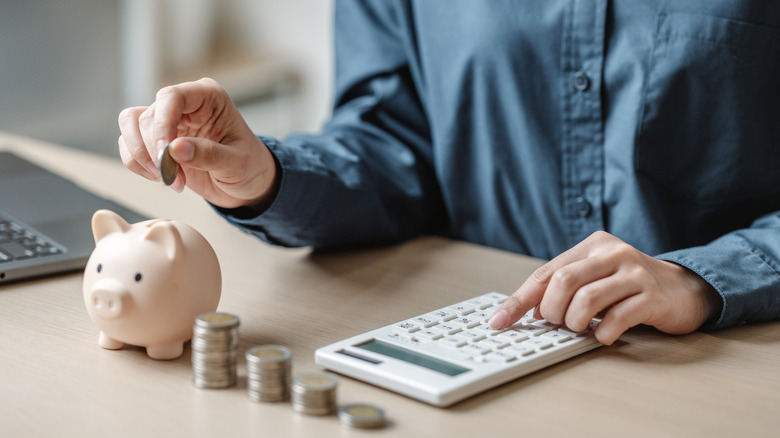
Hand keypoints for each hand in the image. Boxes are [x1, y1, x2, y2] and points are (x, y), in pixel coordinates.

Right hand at [118, 78, 277, 208]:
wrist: (247, 185)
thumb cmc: (250, 167)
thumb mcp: (236, 163)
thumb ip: (208, 155)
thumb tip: (175, 148)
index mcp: (208, 97)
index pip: (171, 97)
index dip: (162, 125)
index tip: (166, 155)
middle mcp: (185, 104)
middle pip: (147, 115)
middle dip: (154, 150)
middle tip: (173, 177)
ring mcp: (169, 120)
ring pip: (131, 125)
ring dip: (142, 156)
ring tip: (169, 180)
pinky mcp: (157, 139)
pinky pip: (129, 143)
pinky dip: (138, 164)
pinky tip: (163, 179)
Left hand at [488, 231, 721, 344]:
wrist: (685, 289)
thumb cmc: (630, 286)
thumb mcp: (596, 279)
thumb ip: (564, 289)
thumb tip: (527, 313)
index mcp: (592, 246)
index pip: (546, 273)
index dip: (519, 300)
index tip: (499, 321)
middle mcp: (612, 253)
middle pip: (563, 282)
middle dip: (551, 311)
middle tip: (557, 324)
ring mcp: (634, 272)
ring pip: (586, 299)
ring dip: (575, 322)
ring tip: (580, 329)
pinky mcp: (653, 296)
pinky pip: (617, 318)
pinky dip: (602, 333)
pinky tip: (603, 336)